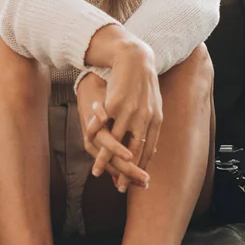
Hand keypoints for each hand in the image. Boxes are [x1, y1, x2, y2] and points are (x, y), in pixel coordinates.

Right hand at [75, 66, 149, 192]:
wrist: (135, 56)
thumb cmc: (143, 81)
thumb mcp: (153, 104)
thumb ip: (150, 126)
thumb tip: (151, 149)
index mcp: (156, 120)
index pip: (147, 151)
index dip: (138, 168)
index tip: (131, 182)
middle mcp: (145, 118)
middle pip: (134, 151)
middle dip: (125, 171)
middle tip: (119, 188)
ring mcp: (130, 111)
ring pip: (116, 141)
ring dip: (105, 159)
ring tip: (98, 172)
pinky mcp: (116, 102)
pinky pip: (103, 124)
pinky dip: (95, 136)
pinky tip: (89, 145)